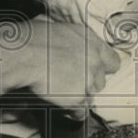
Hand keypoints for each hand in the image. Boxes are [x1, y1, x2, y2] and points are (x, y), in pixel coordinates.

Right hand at [0, 18, 119, 116]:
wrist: (24, 53)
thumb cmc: (32, 36)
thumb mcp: (51, 24)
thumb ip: (59, 31)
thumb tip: (46, 24)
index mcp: (91, 41)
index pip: (113, 60)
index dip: (103, 67)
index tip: (94, 70)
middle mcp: (94, 61)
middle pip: (101, 81)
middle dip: (89, 83)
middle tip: (73, 82)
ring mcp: (88, 81)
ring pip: (91, 96)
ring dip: (80, 96)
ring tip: (65, 95)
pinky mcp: (78, 98)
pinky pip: (81, 112)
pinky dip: (72, 113)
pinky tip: (63, 108)